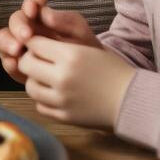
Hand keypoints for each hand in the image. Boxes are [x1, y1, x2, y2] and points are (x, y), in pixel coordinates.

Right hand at [0, 0, 101, 82]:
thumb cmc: (84, 48)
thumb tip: (43, 13)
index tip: (33, 8)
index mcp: (41, 19)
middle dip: (17, 27)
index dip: (28, 6)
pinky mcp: (19, 67)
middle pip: (13, 23)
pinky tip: (14, 64)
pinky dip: (8, 63)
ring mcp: (20, 48)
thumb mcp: (79, 32)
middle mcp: (27, 30)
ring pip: (2, 40)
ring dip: (7, 43)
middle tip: (26, 35)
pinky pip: (8, 63)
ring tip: (17, 50)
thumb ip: (64, 20)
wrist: (92, 76)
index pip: (29, 7)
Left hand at [17, 35, 133, 128]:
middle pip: (26, 64)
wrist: (132, 100)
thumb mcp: (87, 48)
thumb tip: (30, 44)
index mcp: (70, 55)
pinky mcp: (64, 116)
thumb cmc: (112, 71)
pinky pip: (40, 105)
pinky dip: (43, 99)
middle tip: (39, 62)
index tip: (39, 46)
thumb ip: (59, 46)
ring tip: (46, 79)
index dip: (34, 43)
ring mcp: (62, 99)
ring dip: (35, 81)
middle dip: (30, 60)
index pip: (34, 44)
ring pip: (30, 86)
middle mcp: (63, 77)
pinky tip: (54, 94)